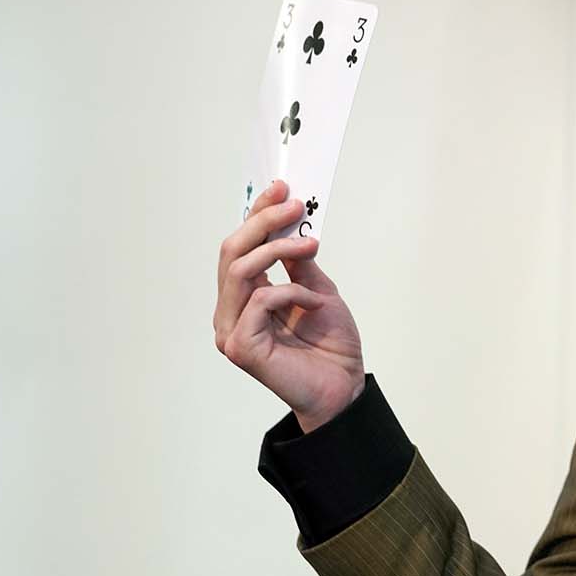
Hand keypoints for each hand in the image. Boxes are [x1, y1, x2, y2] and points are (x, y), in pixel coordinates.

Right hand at [213, 178, 365, 430]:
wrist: (345, 388)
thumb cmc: (331, 346)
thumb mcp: (319, 290)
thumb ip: (299, 261)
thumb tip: (291, 220)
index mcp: (244, 297)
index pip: (240, 247)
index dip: (256, 214)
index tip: (280, 187)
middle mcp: (230, 312)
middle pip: (231, 252)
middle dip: (262, 222)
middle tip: (294, 204)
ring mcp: (230, 331)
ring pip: (240, 270)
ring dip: (277, 249)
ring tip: (310, 245)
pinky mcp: (240, 347)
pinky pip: (260, 300)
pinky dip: (291, 292)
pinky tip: (315, 304)